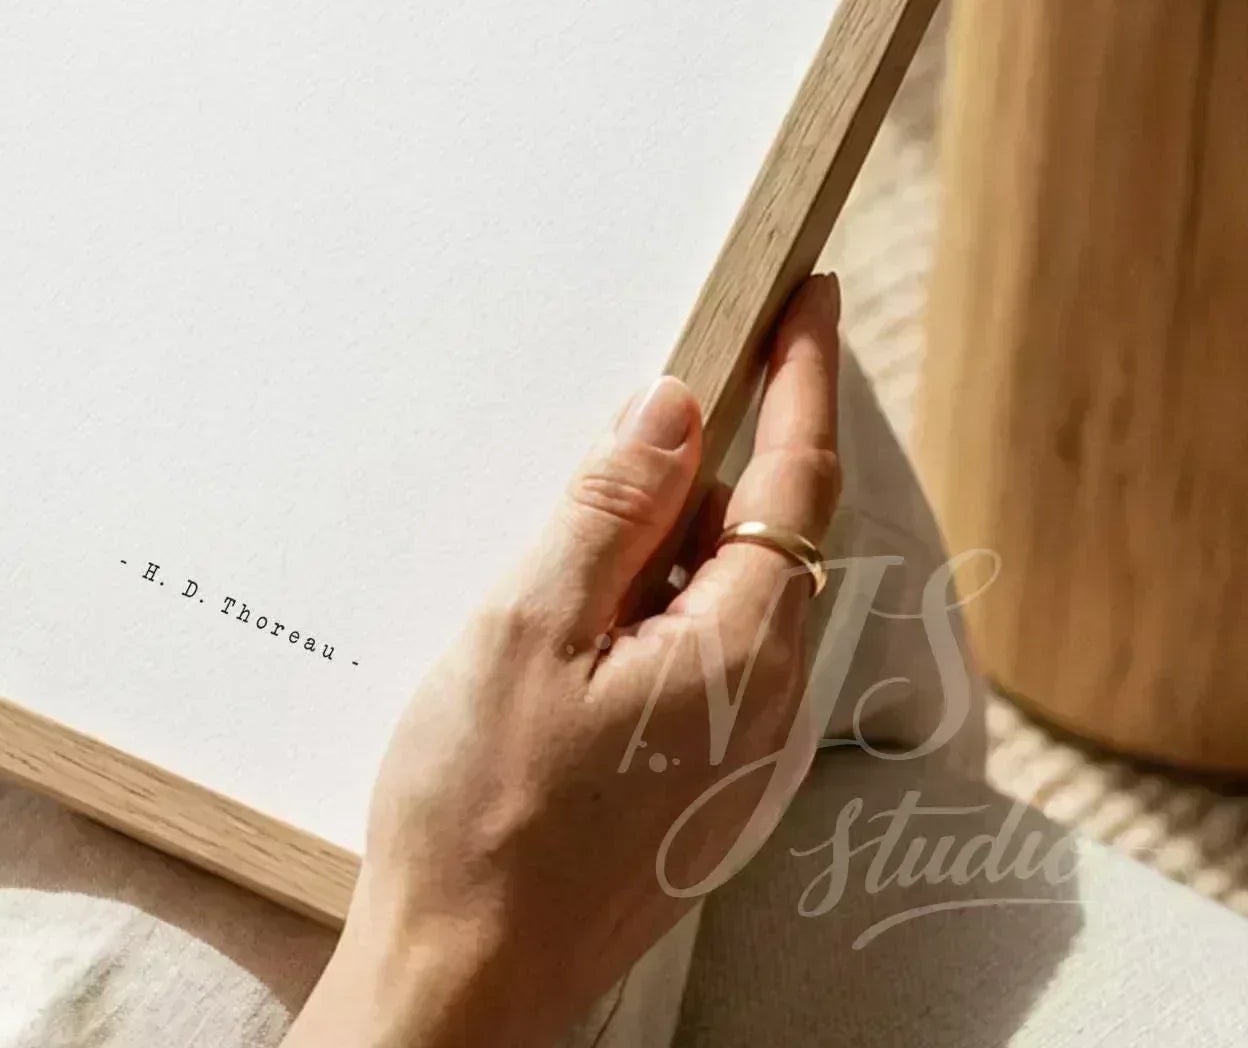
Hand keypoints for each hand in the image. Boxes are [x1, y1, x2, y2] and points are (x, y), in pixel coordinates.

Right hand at [290, 276, 841, 1047]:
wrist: (462, 980)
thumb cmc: (479, 813)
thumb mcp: (528, 627)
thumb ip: (610, 510)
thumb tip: (673, 406)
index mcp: (737, 655)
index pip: (797, 479)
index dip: (804, 375)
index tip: (810, 293)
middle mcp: (761, 704)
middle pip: (777, 531)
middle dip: (745, 439)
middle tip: (701, 362)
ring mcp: (732, 750)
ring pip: (735, 590)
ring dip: (691, 519)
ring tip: (614, 482)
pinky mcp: (693, 779)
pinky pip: (705, 645)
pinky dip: (666, 586)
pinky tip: (593, 591)